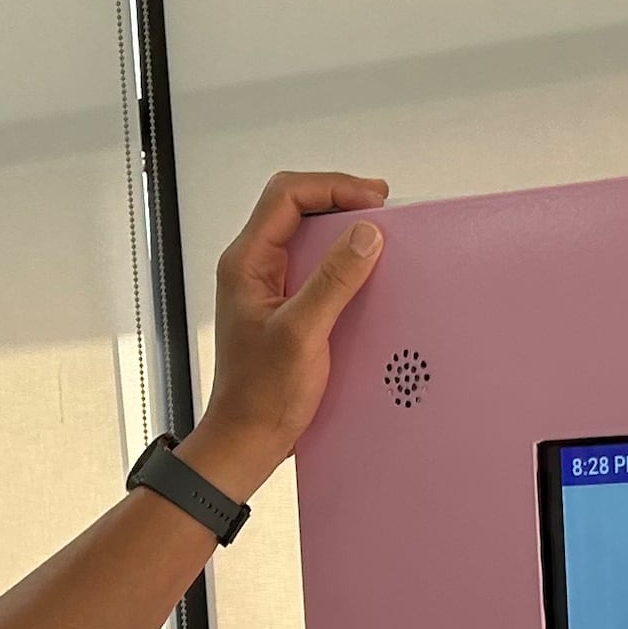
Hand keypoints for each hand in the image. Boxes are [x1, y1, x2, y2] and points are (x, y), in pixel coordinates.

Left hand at [190, 169, 388, 500]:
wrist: (246, 441)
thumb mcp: (302, 334)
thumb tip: (364, 236)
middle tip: (381, 211)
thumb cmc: (258, 398)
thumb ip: (332, 281)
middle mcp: (254, 268)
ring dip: (344, 235)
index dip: (332, 187)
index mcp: (246, 263)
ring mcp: (269, 287)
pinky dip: (343, 265)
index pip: (286, 195)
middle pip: (297, 208)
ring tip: (378, 240)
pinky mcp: (286, 308)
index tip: (371, 199)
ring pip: (308, 237)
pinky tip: (365, 278)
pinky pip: (316, 270)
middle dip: (341, 202)